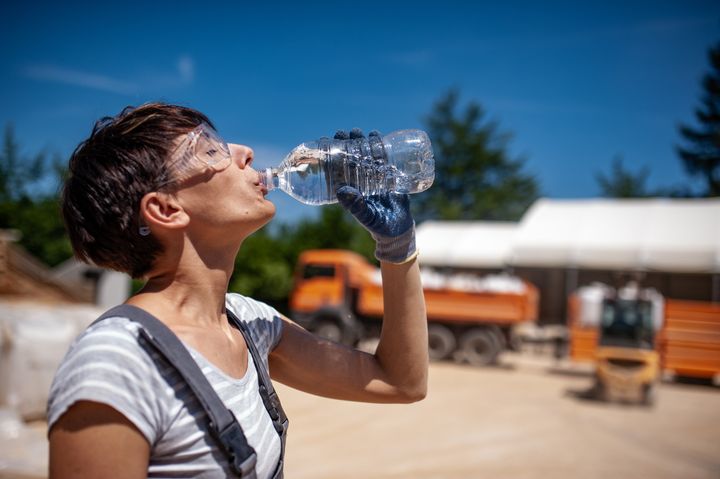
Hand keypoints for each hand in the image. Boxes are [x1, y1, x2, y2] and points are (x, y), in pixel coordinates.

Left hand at [334, 129, 417, 263]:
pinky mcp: (388, 174)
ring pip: (365, 154)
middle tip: (343, 133)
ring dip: (361, 141)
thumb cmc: (379, 226)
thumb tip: (341, 190)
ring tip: (358, 131)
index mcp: (350, 189)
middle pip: (350, 157)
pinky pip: (382, 157)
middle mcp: (360, 180)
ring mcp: (374, 175)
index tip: (327, 142)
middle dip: (346, 143)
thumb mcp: (366, 216)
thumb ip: (355, 206)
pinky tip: (376, 135)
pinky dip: (379, 145)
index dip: (331, 155)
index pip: (337, 168)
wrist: (399, 228)